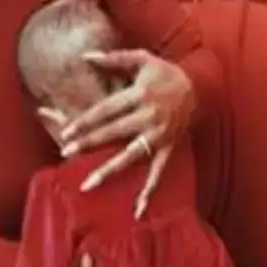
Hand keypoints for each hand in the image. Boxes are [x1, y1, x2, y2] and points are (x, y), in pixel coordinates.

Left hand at [54, 48, 196, 191]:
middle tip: (65, 152)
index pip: (106, 110)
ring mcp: (160, 135)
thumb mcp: (142, 58)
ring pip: (130, 156)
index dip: (85, 121)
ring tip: (86, 184)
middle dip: (88, 143)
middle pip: (113, 132)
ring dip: (107, 170)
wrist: (201, 87)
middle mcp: (150, 116)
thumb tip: (85, 56)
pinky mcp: (169, 147)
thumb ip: (113, 58)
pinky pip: (158, 172)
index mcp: (141, 94)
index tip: (65, 131)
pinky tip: (137, 209)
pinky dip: (149, 191)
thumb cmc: (165, 72)